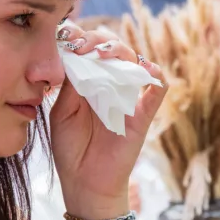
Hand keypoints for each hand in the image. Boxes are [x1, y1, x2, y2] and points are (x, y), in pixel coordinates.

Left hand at [52, 21, 166, 217]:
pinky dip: (153, 74)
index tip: (66, 36)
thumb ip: (70, 85)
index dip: (82, 37)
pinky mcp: (143, 114)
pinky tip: (138, 70)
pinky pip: (157, 88)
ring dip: (119, 51)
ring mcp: (129, 98)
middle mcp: (111, 85)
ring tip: (100, 54)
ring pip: (135, 61)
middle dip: (97, 40)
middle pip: (114, 48)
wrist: (84, 183)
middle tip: (80, 45)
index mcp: (89, 82)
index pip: (91, 49)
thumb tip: (73, 55)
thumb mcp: (62, 112)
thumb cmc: (71, 149)